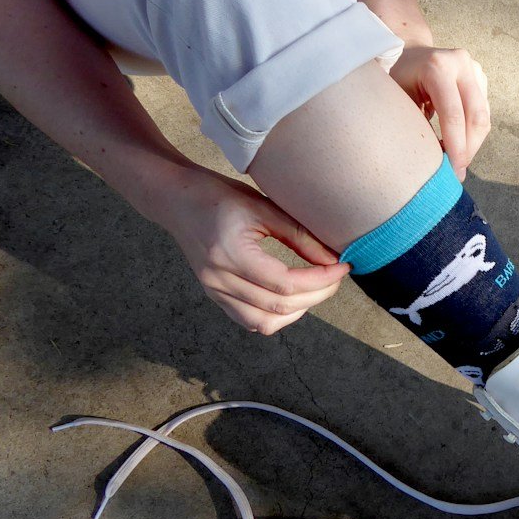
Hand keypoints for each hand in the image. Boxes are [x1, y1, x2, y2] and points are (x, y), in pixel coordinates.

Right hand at [158, 166, 351, 333]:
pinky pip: (248, 320)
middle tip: (337, 276)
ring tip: (317, 288)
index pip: (285, 283)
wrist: (176, 199)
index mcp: (230, 254)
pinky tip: (292, 297)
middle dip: (317, 295)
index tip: (342, 266)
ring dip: (298, 310)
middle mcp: (219, 279)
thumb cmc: (218, 196)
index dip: (320, 280)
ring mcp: (213, 291)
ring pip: (263, 322)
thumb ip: (298, 235)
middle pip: (279, 306)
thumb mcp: (262, 206)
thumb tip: (332, 258)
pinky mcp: (214, 295)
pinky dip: (275, 316)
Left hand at [387, 44, 490, 179]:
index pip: (453, 114)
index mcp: (438, 67)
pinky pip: (483, 113)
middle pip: (476, 116)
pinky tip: (459, 143)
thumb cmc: (399, 78)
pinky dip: (473, 133)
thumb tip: (432, 164)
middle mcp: (461, 64)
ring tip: (456, 159)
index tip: (453, 170)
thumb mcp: (399, 99)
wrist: (410, 52)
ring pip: (483, 117)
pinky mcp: (481, 78)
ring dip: (472, 143)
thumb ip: (416, 125)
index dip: (456, 146)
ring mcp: (475, 69)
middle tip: (458, 171)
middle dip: (469, 148)